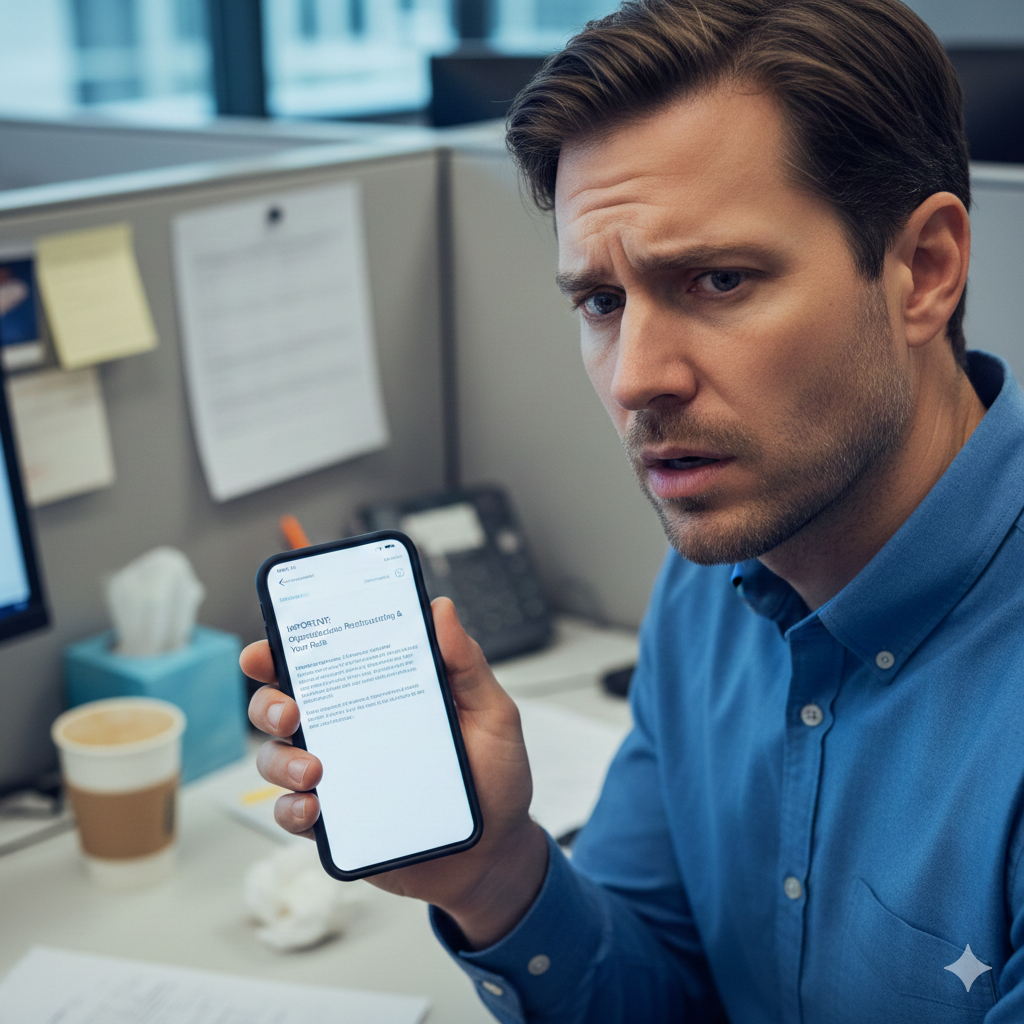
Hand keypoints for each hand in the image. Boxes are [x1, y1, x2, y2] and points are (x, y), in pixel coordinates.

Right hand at [243, 597, 548, 947]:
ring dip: (281, 759)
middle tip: (291, 711)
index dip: (283, 648)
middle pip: (282, 704)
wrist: (494, 854)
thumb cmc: (493, 777)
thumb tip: (441, 609)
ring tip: (313, 770)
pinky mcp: (335, 822)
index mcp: (378, 692)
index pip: (322, 660)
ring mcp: (338, 775)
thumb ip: (467, 664)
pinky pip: (293, 813)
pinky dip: (293, 809)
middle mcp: (348, 728)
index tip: (268, 648)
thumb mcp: (492, 715)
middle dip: (269, 702)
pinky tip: (315, 809)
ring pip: (277, 757)